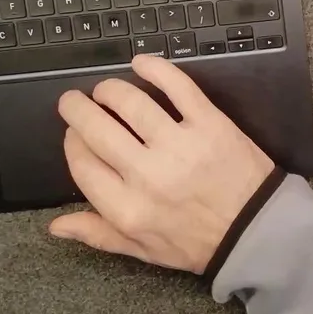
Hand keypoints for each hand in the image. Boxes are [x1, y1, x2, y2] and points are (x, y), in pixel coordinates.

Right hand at [50, 56, 274, 273]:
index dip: (71, 142)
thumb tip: (56, 225)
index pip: (82, 163)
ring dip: (110, 90)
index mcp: (127, 208)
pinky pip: (177, 86)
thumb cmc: (197, 242)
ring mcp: (179, 145)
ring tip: (106, 90)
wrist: (255, 230)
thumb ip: (99, 233)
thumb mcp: (144, 250)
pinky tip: (141, 63)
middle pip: (96, 128)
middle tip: (74, 101)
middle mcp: (147, 174)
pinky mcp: (209, 123)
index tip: (73, 134)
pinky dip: (155, 68)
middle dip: (77, 109)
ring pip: (130, 102)